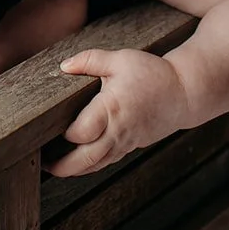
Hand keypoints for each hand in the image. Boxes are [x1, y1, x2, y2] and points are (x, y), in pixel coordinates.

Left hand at [42, 48, 191, 178]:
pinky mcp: (132, 145)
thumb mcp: (121, 59)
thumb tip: (63, 65)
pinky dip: (91, 165)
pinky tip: (78, 162)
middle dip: (63, 167)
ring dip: (75, 170)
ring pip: (97, 165)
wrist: (185, 92)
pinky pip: (108, 161)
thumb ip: (90, 60)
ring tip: (55, 168)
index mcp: (111, 109)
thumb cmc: (153, 74)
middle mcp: (118, 131)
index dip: (63, 134)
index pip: (81, 132)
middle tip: (44, 165)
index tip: (49, 127)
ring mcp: (126, 142)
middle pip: (86, 159)